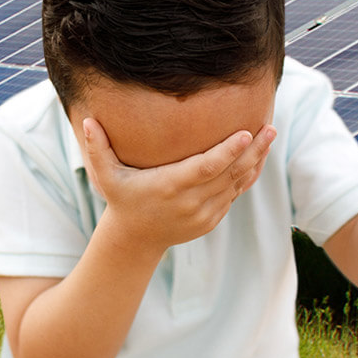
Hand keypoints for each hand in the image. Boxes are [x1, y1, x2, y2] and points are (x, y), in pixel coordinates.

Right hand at [82, 117, 275, 252]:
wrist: (135, 238)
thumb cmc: (121, 199)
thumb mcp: (106, 176)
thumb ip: (97, 148)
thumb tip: (86, 119)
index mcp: (170, 187)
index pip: (206, 167)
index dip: (228, 151)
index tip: (245, 133)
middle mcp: (191, 201)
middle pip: (230, 173)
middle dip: (254, 150)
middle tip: (270, 127)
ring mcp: (204, 212)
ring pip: (238, 183)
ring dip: (256, 161)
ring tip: (270, 136)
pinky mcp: (212, 219)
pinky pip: (235, 194)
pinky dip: (248, 175)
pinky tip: (256, 157)